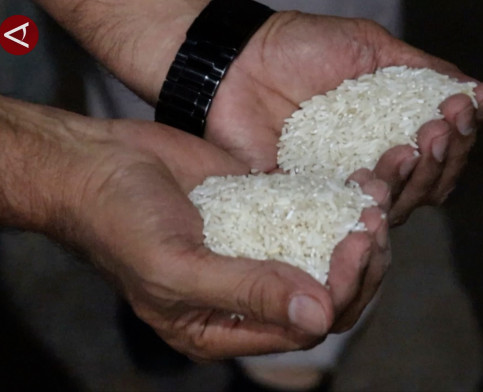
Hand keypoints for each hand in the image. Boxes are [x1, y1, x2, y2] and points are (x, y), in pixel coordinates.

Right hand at [0, 98, 388, 358]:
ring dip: (357, 227)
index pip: (303, 326)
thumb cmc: (119, 223)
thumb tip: (318, 315)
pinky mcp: (262, 208)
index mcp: (224, 325)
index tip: (355, 244)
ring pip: (327, 251)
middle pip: (327, 293)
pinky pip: (312, 210)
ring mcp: (259, 247)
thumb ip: (245, 292)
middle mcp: (248, 292)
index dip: (339, 291)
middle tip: (374, 220)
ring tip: (377, 193)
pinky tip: (362, 179)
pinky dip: (340, 198)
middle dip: (360, 261)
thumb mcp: (175, 269)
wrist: (95, 165)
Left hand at [207, 11, 482, 224]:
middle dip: (443, 158)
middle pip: (428, 185)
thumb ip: (424, 74)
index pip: (442, 152)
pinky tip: (378, 174)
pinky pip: (346, 211)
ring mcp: (343, 186)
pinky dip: (369, 197)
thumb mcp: (371, 49)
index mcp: (392, 132)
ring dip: (416, 177)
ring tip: (414, 145)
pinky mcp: (311, 200)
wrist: (239, 61)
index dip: (460, 136)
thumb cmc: (303, 48)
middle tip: (438, 128)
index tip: (463, 107)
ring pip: (396, 203)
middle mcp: (374, 165)